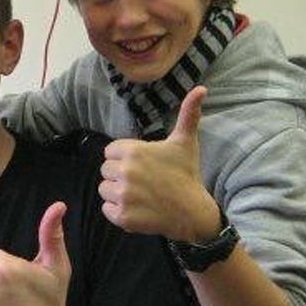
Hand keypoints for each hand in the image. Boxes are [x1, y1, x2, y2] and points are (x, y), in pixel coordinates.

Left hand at [99, 86, 219, 241]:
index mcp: (133, 151)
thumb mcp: (185, 142)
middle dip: (120, 175)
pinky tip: (138, 208)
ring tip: (141, 195)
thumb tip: (201, 88)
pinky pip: (106, 210)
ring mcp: (124, 196)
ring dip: (118, 194)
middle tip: (143, 181)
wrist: (193, 212)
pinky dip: (118, 212)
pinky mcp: (123, 217)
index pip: (110, 152)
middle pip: (105, 171)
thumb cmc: (186, 174)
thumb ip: (188, 113)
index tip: (143, 165)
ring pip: (104, 190)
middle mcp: (126, 172)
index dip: (124, 158)